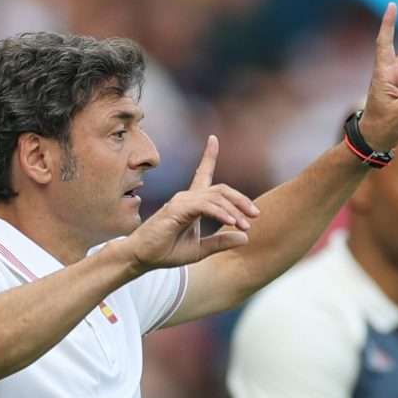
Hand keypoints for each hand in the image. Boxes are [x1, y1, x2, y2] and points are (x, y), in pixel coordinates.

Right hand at [119, 136, 258, 270]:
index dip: (208, 156)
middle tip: (255, 214)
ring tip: (245, 226)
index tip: (213, 138)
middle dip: (241, 199)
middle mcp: (187, 197)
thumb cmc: (166, 251)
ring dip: (233, 211)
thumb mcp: (201, 249)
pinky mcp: (177, 209)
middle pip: (221, 189)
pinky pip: (204, 206)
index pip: (202, 174)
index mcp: (192, 203)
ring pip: (215, 197)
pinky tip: (231, 223)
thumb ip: (221, 242)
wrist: (143, 258)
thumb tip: (246, 237)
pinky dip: (220, 213)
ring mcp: (181, 201)